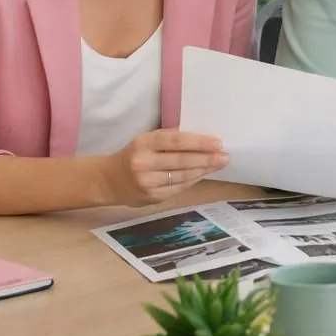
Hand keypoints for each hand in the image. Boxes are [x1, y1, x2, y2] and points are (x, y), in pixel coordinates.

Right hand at [104, 130, 228, 205]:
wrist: (109, 180)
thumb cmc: (135, 155)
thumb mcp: (147, 140)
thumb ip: (170, 138)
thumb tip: (202, 137)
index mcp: (143, 143)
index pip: (176, 141)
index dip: (199, 142)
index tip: (218, 143)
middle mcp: (143, 163)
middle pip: (182, 161)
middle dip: (207, 159)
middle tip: (225, 156)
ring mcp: (147, 183)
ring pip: (183, 176)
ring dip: (204, 170)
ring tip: (219, 164)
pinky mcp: (152, 197)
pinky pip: (179, 188)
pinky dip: (194, 180)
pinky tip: (204, 174)